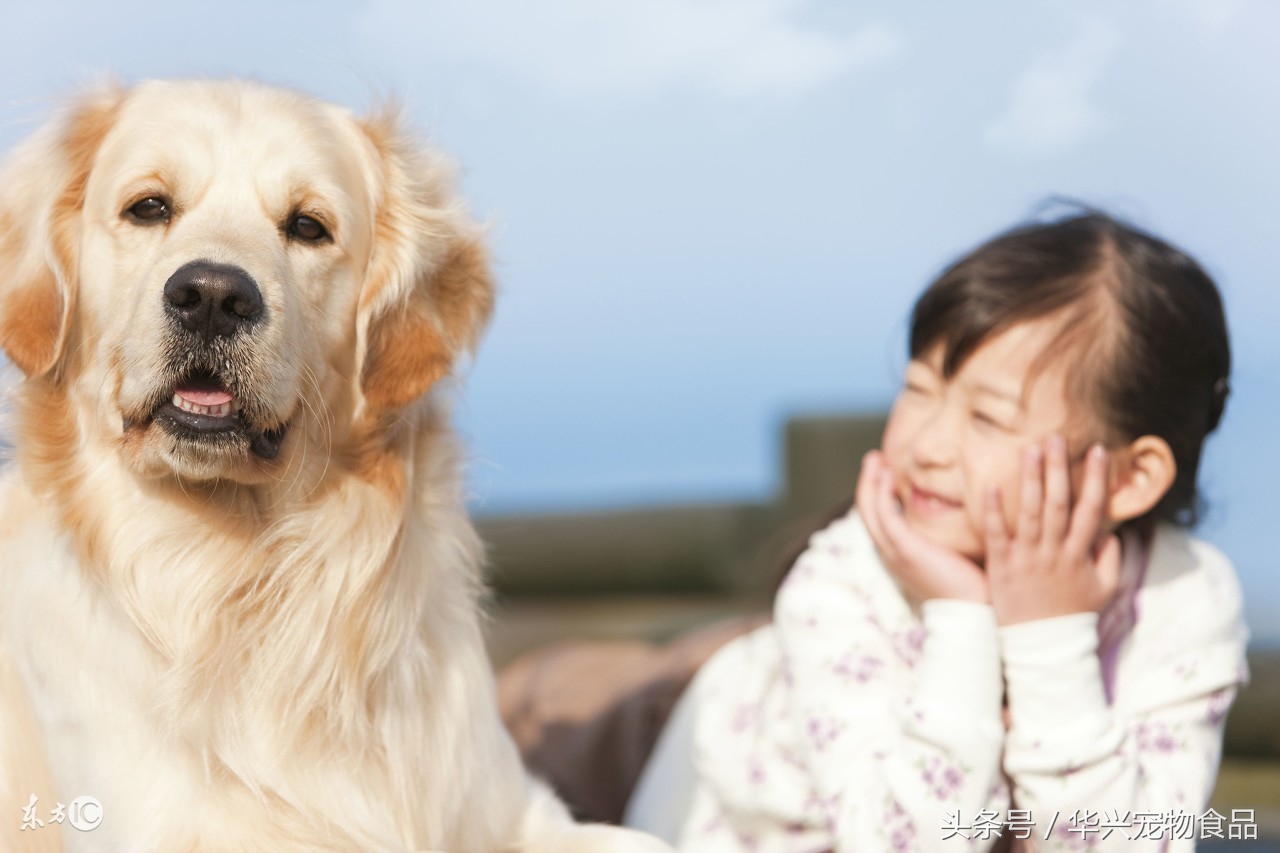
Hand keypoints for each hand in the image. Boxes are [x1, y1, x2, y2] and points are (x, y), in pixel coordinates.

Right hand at [856, 451, 988, 603]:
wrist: (973, 610)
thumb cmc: (971, 586)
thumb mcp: (951, 555)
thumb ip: (945, 536)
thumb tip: (959, 515)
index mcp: (900, 555)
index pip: (879, 520)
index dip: (877, 494)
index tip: (885, 471)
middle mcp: (891, 553)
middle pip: (867, 512)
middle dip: (868, 482)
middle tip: (874, 458)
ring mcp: (894, 551)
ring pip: (870, 510)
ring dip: (870, 481)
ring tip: (875, 458)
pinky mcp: (904, 548)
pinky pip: (885, 514)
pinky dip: (882, 492)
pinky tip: (888, 474)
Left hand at [984, 436, 1121, 625]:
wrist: (1043, 647)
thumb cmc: (1073, 615)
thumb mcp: (1103, 589)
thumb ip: (1110, 558)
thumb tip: (1114, 531)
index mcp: (1079, 554)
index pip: (1091, 510)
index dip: (1096, 479)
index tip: (1098, 450)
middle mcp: (1054, 552)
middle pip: (1059, 503)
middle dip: (1059, 469)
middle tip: (1057, 438)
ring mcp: (1027, 558)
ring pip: (1030, 512)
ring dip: (1031, 479)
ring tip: (1030, 448)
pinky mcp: (1001, 566)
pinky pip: (997, 534)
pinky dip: (994, 510)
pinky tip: (990, 486)